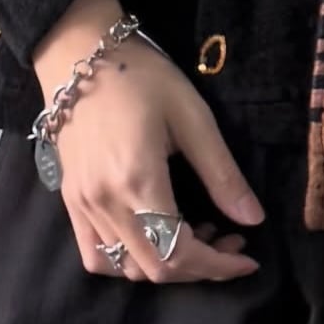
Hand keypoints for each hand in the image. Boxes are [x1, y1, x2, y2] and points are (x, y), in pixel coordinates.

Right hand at [33, 0, 264, 283]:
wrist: (80, 54)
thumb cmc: (142, 76)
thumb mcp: (193, 116)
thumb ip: (222, 173)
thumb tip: (253, 220)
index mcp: (138, 181)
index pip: (179, 253)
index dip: (218, 266)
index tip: (249, 259)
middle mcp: (105, 203)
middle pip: (155, 268)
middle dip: (200, 267)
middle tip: (230, 239)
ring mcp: (82, 205)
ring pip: (125, 267)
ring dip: (167, 264)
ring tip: (195, 233)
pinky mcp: (70, 201)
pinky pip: (96, 254)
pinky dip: (128, 261)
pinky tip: (153, 238)